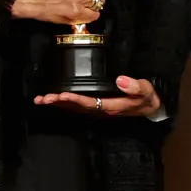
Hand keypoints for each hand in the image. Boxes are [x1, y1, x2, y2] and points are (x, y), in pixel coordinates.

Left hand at [34, 76, 165, 117]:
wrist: (149, 107)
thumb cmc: (146, 98)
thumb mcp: (146, 91)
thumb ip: (135, 86)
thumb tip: (120, 79)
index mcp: (111, 106)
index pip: (89, 103)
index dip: (75, 100)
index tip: (62, 95)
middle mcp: (100, 110)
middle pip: (76, 108)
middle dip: (59, 103)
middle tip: (44, 99)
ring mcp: (97, 109)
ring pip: (73, 109)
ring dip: (57, 105)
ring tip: (41, 100)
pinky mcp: (95, 106)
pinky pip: (75, 106)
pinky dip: (62, 103)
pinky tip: (52, 99)